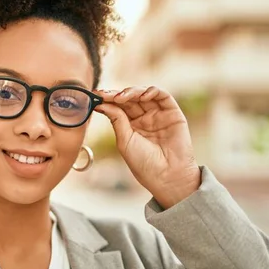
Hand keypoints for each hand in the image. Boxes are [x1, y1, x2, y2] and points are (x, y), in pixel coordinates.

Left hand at [93, 86, 200, 208]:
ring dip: (131, 92)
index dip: (107, 100)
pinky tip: (142, 95)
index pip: (118, 107)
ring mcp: (158, 115)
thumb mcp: (124, 140)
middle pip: (129, 99)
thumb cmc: (144, 164)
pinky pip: (163, 96)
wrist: (168, 176)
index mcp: (131, 126)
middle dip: (116, 95)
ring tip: (120, 97)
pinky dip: (152, 91)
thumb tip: (101, 103)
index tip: (95, 96)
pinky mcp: (173, 113)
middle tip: (104, 95)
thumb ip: (116, 120)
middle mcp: (145, 118)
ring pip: (143, 95)